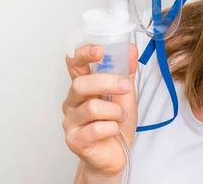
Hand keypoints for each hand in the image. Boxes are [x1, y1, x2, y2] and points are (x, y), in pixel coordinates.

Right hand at [62, 43, 137, 177]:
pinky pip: (95, 129)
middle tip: (125, 88)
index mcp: (83, 86)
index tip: (100, 50)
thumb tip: (132, 49)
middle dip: (107, 83)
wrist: (115, 154)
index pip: (74, 64)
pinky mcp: (74, 140)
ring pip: (91, 108)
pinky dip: (112, 128)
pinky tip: (114, 130)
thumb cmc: (116, 122)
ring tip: (120, 117)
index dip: (83, 54)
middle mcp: (72, 102)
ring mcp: (70, 121)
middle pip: (80, 84)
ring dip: (114, 111)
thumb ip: (127, 72)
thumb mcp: (125, 94)